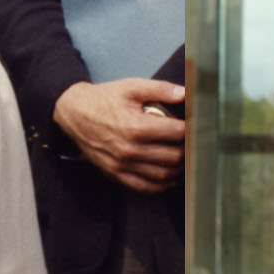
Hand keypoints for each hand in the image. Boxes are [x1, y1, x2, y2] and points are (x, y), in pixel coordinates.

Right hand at [53, 78, 184, 192]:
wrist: (74, 113)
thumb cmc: (105, 99)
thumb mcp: (132, 87)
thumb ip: (161, 89)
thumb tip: (186, 94)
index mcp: (137, 127)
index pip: (178, 133)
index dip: (193, 129)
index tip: (199, 126)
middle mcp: (130, 149)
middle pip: (174, 156)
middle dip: (188, 149)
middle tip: (194, 142)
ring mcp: (122, 165)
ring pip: (163, 174)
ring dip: (179, 168)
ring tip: (185, 157)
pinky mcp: (115, 174)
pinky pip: (144, 186)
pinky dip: (162, 185)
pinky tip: (171, 177)